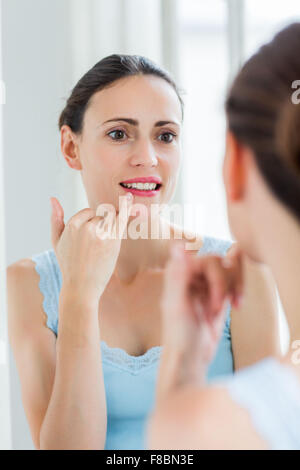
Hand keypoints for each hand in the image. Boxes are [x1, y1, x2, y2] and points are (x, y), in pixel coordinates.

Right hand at [50, 193, 133, 301]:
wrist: (81, 287)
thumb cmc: (68, 265)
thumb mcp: (56, 242)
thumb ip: (55, 219)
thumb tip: (53, 198)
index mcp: (73, 225)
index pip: (88, 213)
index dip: (91, 223)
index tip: (90, 239)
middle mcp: (87, 227)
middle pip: (101, 216)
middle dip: (102, 226)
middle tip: (97, 246)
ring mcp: (101, 233)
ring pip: (112, 218)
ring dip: (113, 226)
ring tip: (106, 242)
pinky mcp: (114, 241)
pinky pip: (122, 220)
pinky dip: (127, 208)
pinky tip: (130, 199)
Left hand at [158, 242, 242, 397]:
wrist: (189, 359)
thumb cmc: (178, 335)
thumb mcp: (177, 306)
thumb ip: (177, 275)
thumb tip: (177, 245)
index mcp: (179, 273)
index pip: (208, 260)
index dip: (218, 278)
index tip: (217, 301)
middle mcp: (192, 275)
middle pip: (221, 263)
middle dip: (225, 286)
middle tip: (219, 309)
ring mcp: (205, 285)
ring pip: (230, 270)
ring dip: (234, 288)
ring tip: (230, 307)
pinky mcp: (217, 295)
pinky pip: (233, 281)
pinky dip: (238, 291)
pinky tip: (237, 305)